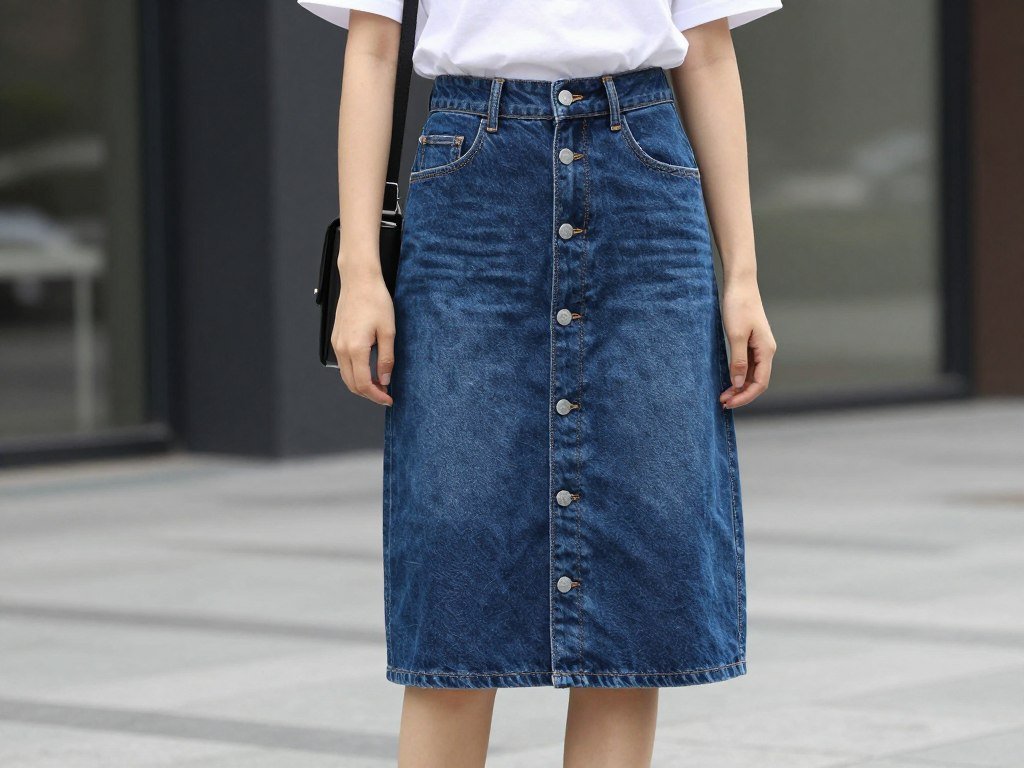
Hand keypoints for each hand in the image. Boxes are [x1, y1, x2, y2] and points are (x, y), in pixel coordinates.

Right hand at [332, 263, 394, 406]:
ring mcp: (336, 343)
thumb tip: (384, 380)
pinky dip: (355, 372)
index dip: (377, 396)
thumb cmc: (375, 301)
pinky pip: (344, 363)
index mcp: (355, 349)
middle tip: (386, 394)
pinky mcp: (336, 338)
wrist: (359, 280)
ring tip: (379, 383)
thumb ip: (386, 359)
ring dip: (361, 384)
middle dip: (368, 393)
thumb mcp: (388, 331)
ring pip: (346, 375)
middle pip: (351, 384)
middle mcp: (342, 348)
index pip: (363, 384)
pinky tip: (368, 369)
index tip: (389, 399)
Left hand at [719, 278, 776, 408]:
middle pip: (757, 381)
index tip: (729, 403)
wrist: (740, 285)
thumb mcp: (736, 335)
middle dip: (741, 394)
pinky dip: (738, 375)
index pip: (760, 383)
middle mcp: (766, 351)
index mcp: (766, 350)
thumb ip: (738, 361)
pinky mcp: (751, 342)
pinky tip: (728, 380)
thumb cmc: (738, 306)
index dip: (745, 396)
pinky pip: (748, 365)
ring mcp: (759, 347)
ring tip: (723, 395)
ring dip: (739, 387)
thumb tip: (739, 384)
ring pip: (752, 375)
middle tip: (722, 402)